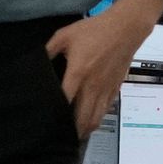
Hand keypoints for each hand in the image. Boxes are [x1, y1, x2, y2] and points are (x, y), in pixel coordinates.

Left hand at [48, 0, 162, 136]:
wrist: (126, 28)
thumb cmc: (96, 30)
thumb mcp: (66, 35)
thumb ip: (49, 49)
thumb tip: (36, 61)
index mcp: (78, 73)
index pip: (65, 101)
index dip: (56, 114)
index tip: (48, 122)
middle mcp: (92, 85)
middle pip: (83, 117)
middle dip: (73, 130)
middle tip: (62, 135)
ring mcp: (106, 88)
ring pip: (97, 117)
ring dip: (87, 128)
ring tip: (77, 133)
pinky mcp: (116, 87)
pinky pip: (106, 109)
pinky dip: (99, 117)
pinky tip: (92, 118)